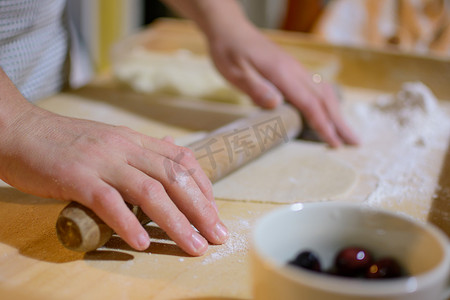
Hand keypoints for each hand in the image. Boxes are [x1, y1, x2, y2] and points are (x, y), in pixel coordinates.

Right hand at [0, 105, 227, 255]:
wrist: (21, 132)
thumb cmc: (66, 142)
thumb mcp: (110, 140)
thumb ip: (141, 150)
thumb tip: (171, 154)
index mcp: (135, 140)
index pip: (182, 160)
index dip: (204, 186)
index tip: (213, 211)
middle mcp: (125, 148)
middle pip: (174, 179)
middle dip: (201, 209)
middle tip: (217, 236)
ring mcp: (102, 162)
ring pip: (150, 192)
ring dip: (176, 222)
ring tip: (193, 246)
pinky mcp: (77, 177)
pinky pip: (109, 202)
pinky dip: (128, 224)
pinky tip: (142, 244)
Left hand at [207, 23, 358, 146]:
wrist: (230, 29)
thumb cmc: (229, 52)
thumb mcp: (235, 72)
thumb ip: (256, 88)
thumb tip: (277, 104)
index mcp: (282, 73)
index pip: (309, 104)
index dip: (323, 125)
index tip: (335, 143)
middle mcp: (295, 70)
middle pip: (324, 99)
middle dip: (340, 122)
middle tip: (355, 142)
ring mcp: (295, 68)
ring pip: (323, 92)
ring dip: (337, 113)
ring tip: (347, 131)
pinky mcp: (292, 69)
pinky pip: (316, 87)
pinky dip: (327, 102)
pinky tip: (330, 110)